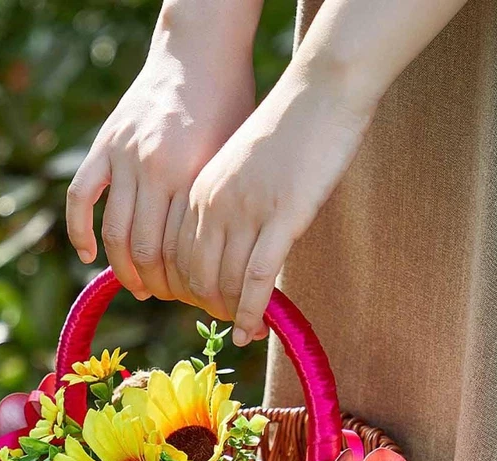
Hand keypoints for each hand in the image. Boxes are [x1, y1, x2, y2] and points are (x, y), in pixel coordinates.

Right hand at [65, 13, 256, 300]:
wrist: (200, 53)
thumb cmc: (230, 110)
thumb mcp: (233, 162)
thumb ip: (215, 209)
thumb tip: (215, 266)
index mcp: (191, 177)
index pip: (179, 253)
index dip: (183, 284)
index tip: (190, 299)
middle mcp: (154, 169)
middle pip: (145, 250)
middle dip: (154, 284)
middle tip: (163, 297)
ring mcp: (124, 157)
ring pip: (114, 232)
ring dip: (122, 268)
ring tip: (136, 286)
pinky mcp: (104, 145)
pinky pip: (81, 196)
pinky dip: (80, 231)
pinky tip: (89, 255)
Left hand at [175, 62, 372, 343]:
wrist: (320, 93)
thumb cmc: (286, 132)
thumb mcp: (239, 171)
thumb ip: (226, 208)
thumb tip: (229, 252)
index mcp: (196, 192)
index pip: (176, 258)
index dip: (187, 291)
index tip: (205, 306)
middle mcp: (212, 205)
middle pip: (196, 277)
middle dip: (209, 307)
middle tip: (228, 323)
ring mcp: (245, 213)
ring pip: (225, 282)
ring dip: (233, 314)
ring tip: (246, 330)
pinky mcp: (281, 218)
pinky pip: (258, 279)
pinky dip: (252, 311)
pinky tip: (252, 329)